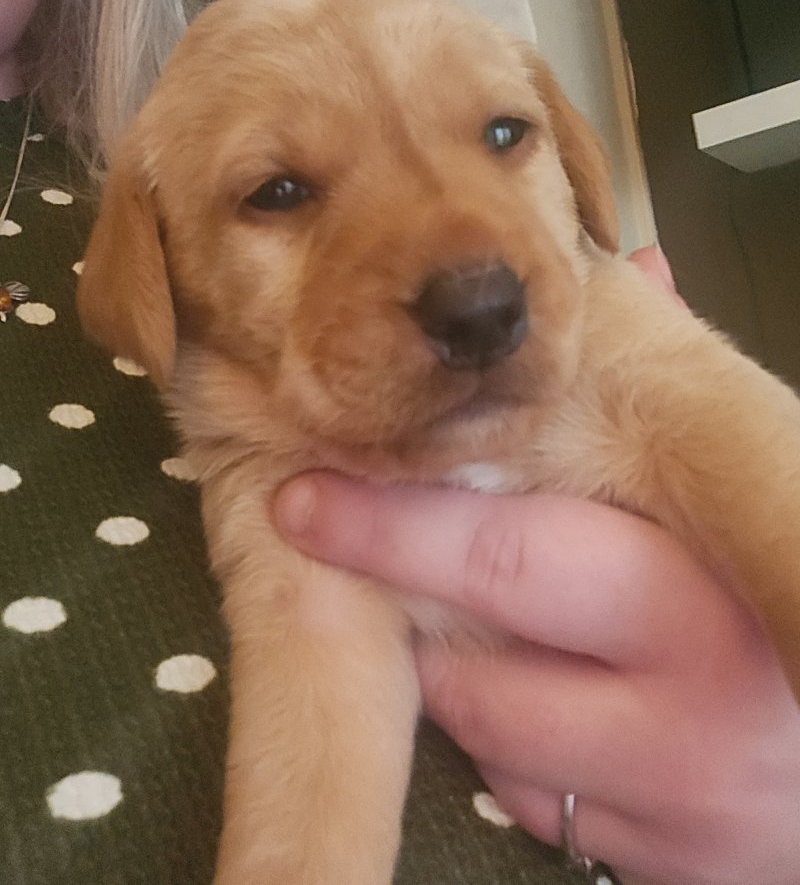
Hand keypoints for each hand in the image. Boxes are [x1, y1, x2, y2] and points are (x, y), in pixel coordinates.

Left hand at [272, 247, 799, 884]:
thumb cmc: (777, 591)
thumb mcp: (744, 486)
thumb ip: (676, 385)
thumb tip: (640, 266)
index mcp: (710, 582)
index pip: (517, 547)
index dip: (399, 518)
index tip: (306, 494)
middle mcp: (696, 693)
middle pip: (483, 631)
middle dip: (388, 562)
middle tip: (312, 515)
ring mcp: (675, 789)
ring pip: (482, 719)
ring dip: (452, 660)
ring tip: (483, 617)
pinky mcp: (663, 860)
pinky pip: (526, 798)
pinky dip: (507, 745)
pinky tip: (551, 699)